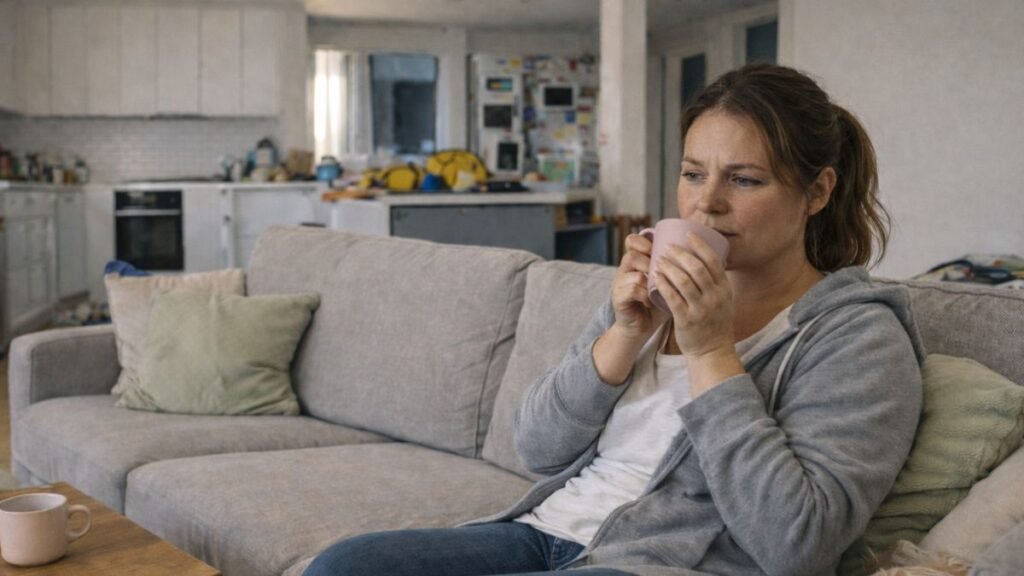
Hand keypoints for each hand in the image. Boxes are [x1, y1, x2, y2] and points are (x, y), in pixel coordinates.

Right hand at [611, 233, 671, 342]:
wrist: (642, 328)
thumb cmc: (659, 305)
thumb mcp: (668, 284)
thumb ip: (677, 270)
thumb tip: (704, 254)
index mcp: (636, 262)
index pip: (633, 241)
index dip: (645, 242)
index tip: (664, 250)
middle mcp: (625, 270)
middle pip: (632, 253)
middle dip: (650, 260)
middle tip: (664, 270)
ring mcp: (619, 283)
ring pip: (632, 270)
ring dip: (648, 276)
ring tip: (659, 286)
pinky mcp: (618, 297)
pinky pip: (631, 288)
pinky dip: (644, 293)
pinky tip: (651, 301)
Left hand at [653, 232, 733, 358]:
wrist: (712, 351)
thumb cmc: (714, 321)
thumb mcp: (722, 299)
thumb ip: (714, 281)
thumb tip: (705, 255)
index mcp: (724, 289)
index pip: (713, 260)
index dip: (699, 244)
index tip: (688, 233)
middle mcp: (715, 297)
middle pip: (696, 268)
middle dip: (680, 253)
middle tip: (667, 246)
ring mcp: (701, 309)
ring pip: (683, 281)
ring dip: (668, 267)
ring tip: (658, 260)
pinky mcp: (686, 320)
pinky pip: (672, 297)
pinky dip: (663, 284)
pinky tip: (655, 277)